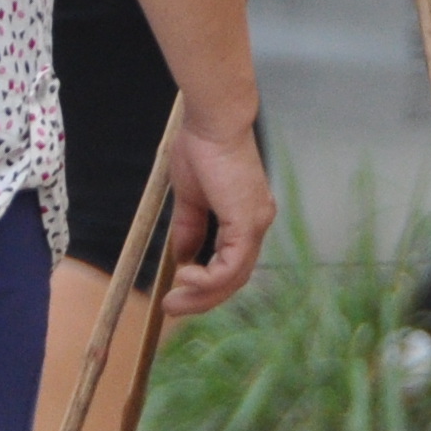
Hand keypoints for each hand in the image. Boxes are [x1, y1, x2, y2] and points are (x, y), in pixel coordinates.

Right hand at [159, 112, 274, 316]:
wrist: (213, 122)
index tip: (179, 291)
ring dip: (202, 295)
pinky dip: (207, 279)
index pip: (233, 262)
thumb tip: (182, 255)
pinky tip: (184, 275)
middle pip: (235, 278)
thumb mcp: (191, 197)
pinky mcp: (247, 223)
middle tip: (173, 308)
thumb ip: (189, 227)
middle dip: (202, 298)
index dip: (208, 283)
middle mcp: (258, 223)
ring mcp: (256, 224)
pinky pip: (230, 267)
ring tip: (174, 300)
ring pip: (234, 278)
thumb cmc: (202, 147)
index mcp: (247, 216)